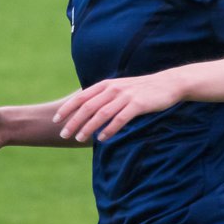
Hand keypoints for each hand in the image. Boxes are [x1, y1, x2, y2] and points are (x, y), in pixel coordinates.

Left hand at [53, 73, 185, 142]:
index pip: (81, 97)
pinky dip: (109, 129)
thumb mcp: (120, 88)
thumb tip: (89, 110)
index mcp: (106, 85)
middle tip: (64, 134)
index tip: (56, 120)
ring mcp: (125, 96)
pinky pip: (120, 119)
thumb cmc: (142, 89)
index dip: (67, 108)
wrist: (167, 84)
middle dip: (74, 121)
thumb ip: (105, 97)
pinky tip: (102, 139)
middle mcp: (113, 89)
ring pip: (101, 114)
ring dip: (89, 127)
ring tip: (80, 138)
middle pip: (88, 107)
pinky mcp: (137, 105)